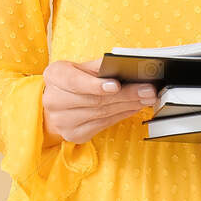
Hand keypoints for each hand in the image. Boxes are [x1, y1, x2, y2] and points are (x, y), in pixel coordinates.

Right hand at [40, 57, 157, 146]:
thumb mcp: (81, 67)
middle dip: (125, 95)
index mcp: (55, 76)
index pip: (75, 81)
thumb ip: (99, 66)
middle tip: (146, 90)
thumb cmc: (72, 80)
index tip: (116, 85)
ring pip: (102, 113)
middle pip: (95, 100)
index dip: (96, 85)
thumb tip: (125, 66)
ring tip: (145, 98)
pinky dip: (121, 115)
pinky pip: (103, 124)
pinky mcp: (74, 134)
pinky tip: (134, 107)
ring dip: (128, 105)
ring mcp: (63, 121)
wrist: (56, 103)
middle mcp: (54, 100)